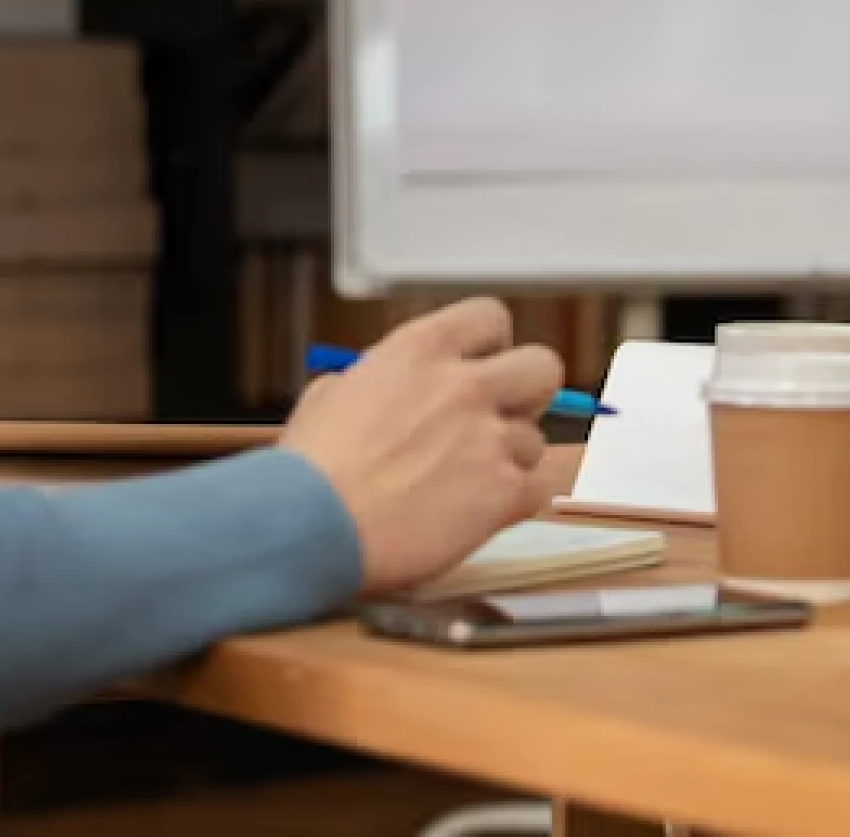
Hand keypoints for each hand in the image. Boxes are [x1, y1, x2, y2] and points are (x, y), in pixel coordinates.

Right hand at [279, 296, 563, 594]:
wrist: (305, 532)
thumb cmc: (306, 475)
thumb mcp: (328, 399)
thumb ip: (374, 381)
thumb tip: (385, 385)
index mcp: (419, 351)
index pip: (489, 316)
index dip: (490, 345)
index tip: (479, 369)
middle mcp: (464, 386)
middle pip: (543, 367)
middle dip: (527, 394)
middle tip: (495, 422)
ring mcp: (490, 437)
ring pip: (533, 440)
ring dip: (505, 463)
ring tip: (454, 490)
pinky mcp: (505, 490)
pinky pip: (533, 490)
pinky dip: (509, 506)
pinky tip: (467, 518)